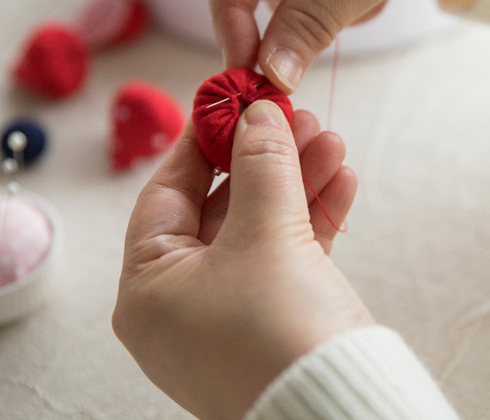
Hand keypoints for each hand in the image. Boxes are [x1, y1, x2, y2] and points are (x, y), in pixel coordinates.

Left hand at [113, 101, 373, 419]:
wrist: (340, 411)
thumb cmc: (278, 337)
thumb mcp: (265, 234)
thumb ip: (262, 165)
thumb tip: (258, 114)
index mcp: (149, 288)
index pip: (168, 192)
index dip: (203, 140)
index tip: (232, 100)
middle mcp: (182, 303)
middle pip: (221, 206)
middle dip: (265, 158)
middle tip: (295, 116)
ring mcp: (230, 314)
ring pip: (260, 227)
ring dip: (297, 181)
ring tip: (330, 139)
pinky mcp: (274, 321)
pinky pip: (287, 256)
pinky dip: (313, 218)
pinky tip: (340, 180)